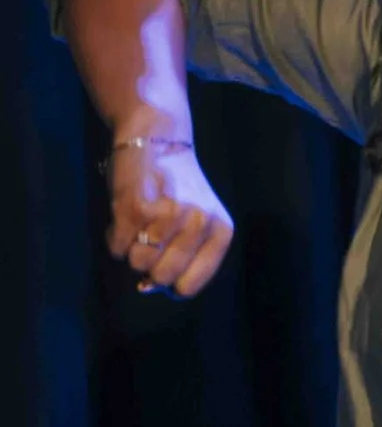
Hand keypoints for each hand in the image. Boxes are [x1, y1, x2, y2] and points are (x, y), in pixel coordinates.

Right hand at [105, 129, 233, 297]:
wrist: (160, 139)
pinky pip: (116, 247)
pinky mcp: (135, 208)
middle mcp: (198, 224)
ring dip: (131, 251)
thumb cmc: (179, 188)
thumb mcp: (199, 219)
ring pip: (137, 263)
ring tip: (139, 227)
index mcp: (220, 231)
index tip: (164, 271)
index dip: (171, 285)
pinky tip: (126, 218)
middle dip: (148, 270)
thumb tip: (147, 287)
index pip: (191, 285)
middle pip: (162, 277)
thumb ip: (185, 256)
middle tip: (149, 245)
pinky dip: (115, 239)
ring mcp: (167, 216)